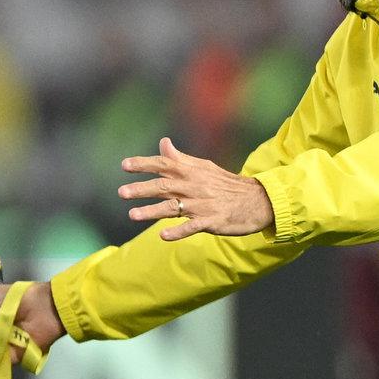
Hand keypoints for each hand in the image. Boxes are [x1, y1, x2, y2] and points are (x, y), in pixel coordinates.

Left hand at [119, 136, 273, 239]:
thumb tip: (163, 143)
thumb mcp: (204, 167)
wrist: (257, 200)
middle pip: (164, 186)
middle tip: (121, 192)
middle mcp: (194, 186)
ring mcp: (202, 205)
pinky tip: (162, 236)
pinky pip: (192, 227)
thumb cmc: (226, 184)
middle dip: (142, 188)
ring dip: (152, 211)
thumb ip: (180, 158)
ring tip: (132, 214)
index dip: (144, 164)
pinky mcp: (212, 221)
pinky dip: (178, 232)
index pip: (164, 164)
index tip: (124, 165)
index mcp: (192, 172)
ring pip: (173, 208)